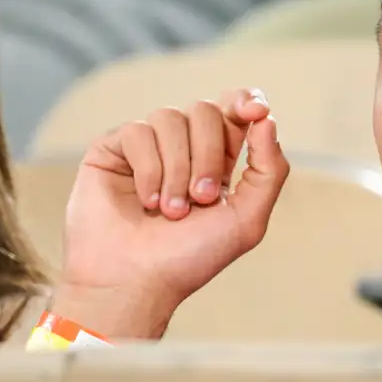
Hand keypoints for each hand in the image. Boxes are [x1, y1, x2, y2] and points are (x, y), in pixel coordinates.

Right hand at [53, 88, 289, 339]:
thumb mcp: (246, 220)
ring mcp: (146, 146)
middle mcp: (182, 147)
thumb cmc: (189, 259)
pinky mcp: (113, 149)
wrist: (134, 281)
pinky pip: (137, 131)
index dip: (245, 99)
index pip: (234, 109)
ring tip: (169, 210)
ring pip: (170, 118)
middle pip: (205, 111)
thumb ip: (268, 170)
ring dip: (177, 169)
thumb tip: (266, 119)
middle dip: (208, 154)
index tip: (254, 111)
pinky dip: (148, 168)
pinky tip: (144, 200)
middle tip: (202, 198)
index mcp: (217, 158)